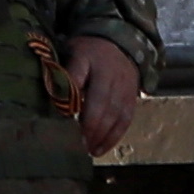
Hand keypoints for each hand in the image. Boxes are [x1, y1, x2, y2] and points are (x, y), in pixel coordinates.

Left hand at [63, 36, 142, 158]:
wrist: (119, 42)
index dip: (80, 106)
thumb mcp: (74, 53)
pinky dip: (115, 136)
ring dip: (104, 136)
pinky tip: (103, 147)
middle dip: (93, 128)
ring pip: (117, 115)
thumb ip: (69, 74)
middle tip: (80, 145)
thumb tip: (60, 98)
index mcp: (97, 65)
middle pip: (105, 106)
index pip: (88, 87)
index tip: (69, 122)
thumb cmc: (89, 52)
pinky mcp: (133, 99)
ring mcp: (126, 89)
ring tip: (91, 150)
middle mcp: (115, 78)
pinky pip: (126, 120)